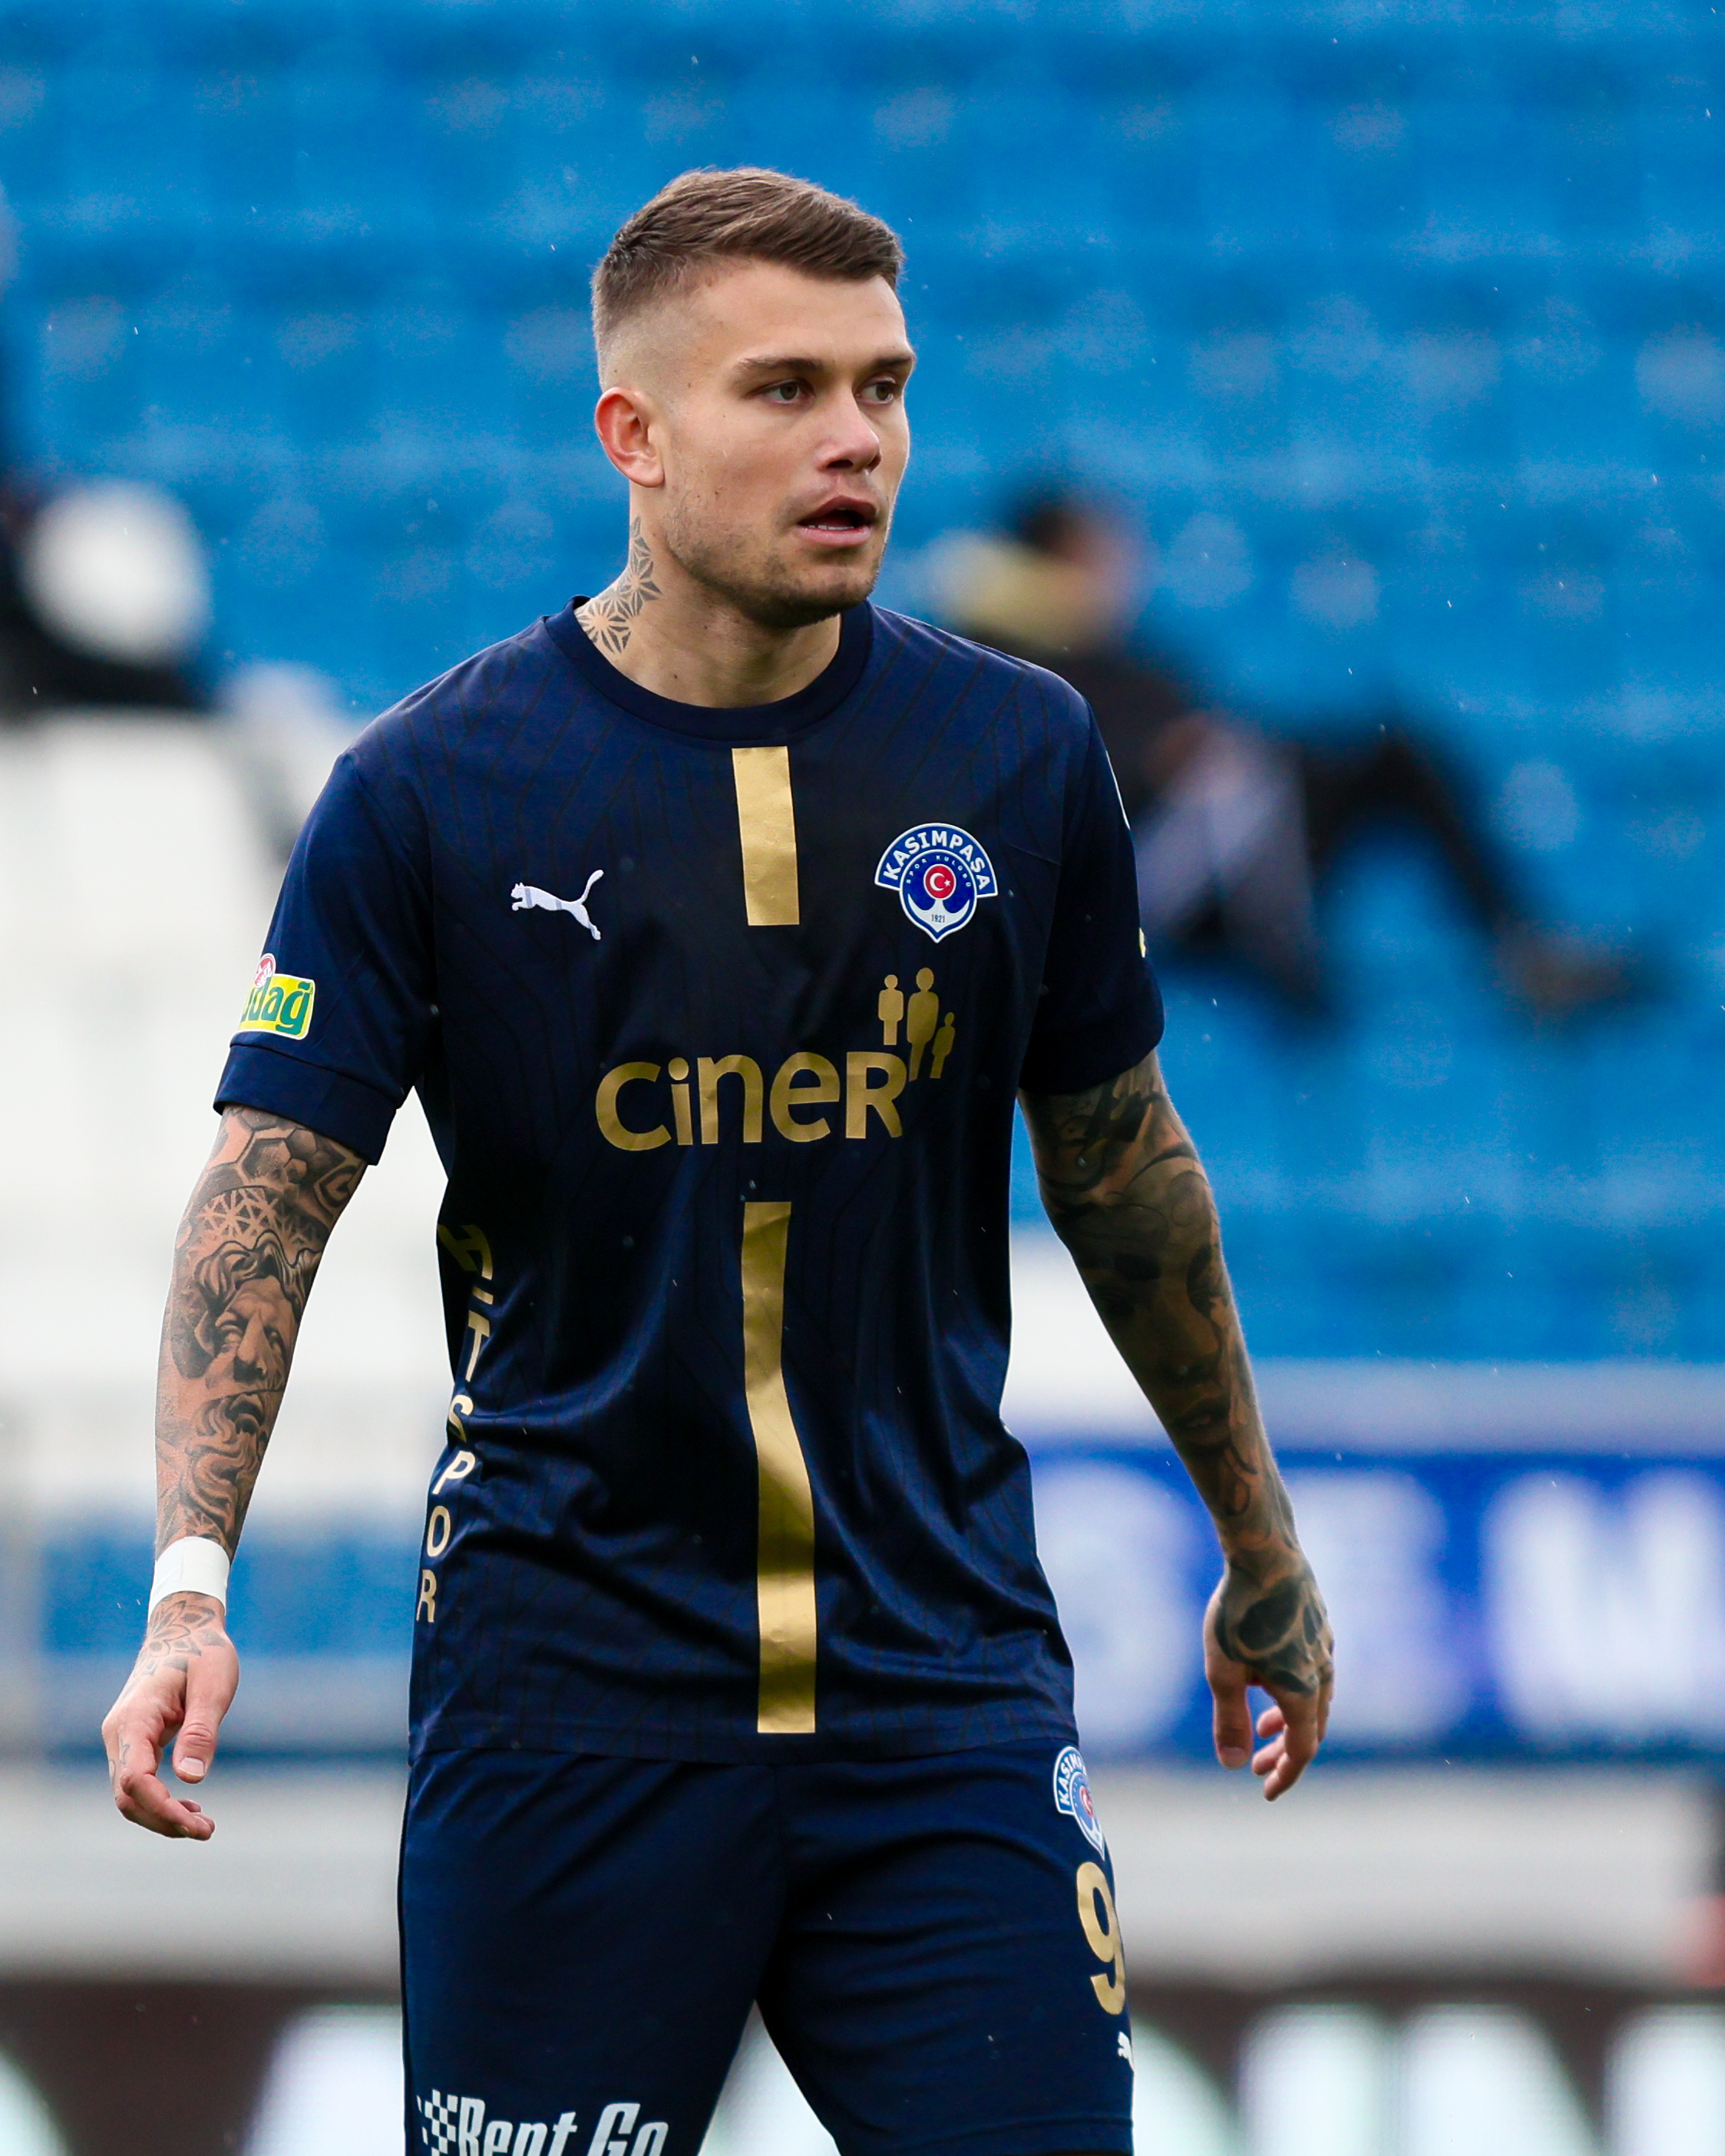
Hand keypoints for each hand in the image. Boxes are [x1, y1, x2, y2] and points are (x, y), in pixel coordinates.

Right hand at [101, 1593, 238, 1838]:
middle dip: (164, 1820)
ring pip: (129, 1795)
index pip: (136, 1780)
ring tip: (203, 1825)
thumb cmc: (202, 1653)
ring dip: (161, 1815)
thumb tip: (191, 1778)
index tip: (197, 1824)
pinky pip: (137, 1782)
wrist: (183, 1628)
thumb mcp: (213, 1686)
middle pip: (128, 1796)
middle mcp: (120, 1732)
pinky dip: (159, 1801)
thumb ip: (201, 1730)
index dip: (162, 1809)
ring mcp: (122, 1738)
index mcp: (136, 1718)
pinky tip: (189, 1806)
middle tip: (207, 1830)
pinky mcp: (133, 1741)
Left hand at [1203, 1557, 1332, 1800]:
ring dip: (1288, 1720)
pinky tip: (1267, 1676)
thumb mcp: (1224, 1672)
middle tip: (1257, 1766)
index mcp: (1304, 1692)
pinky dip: (1292, 1688)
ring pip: (1313, 1697)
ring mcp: (1324, 1646)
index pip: (1302, 1749)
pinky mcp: (1318, 1623)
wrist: (1266, 1553)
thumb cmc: (1240, 1613)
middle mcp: (1323, 1672)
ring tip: (1261, 1726)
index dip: (1286, 1775)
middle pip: (1310, 1727)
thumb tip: (1233, 1764)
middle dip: (1284, 1752)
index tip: (1267, 1792)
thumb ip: (1230, 1719)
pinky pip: (1312, 1669)